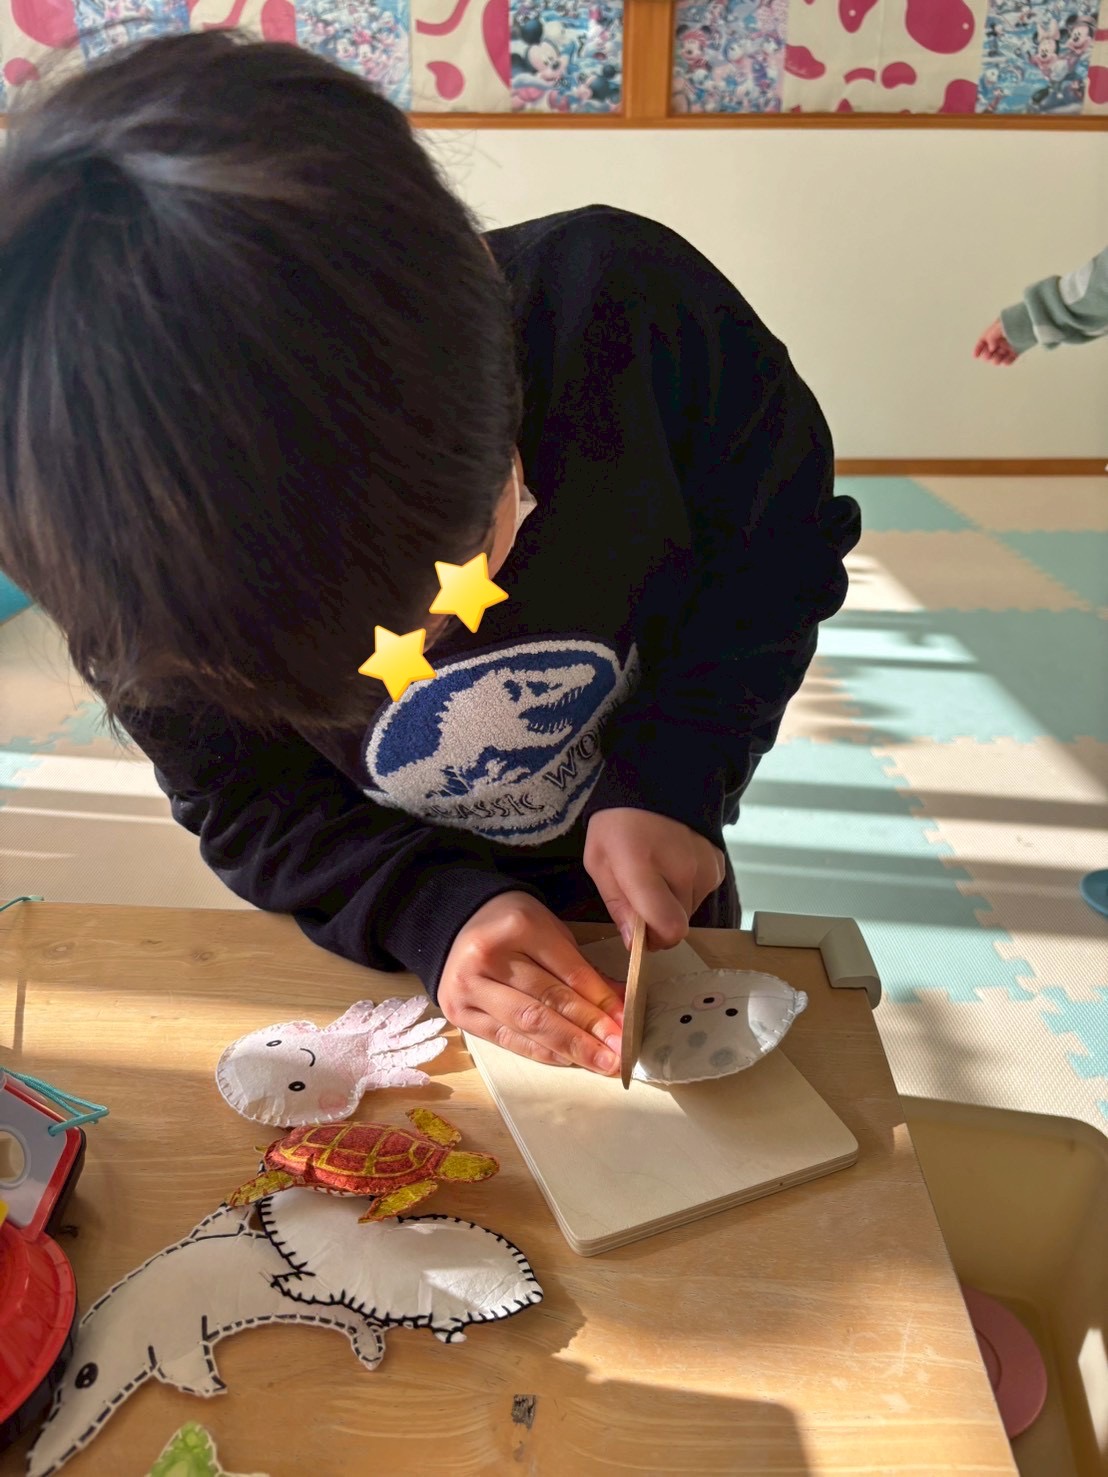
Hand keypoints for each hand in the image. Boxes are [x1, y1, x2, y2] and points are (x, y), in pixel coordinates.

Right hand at [438, 891, 623, 1073]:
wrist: (460, 924)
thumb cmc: (515, 927)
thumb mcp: (552, 934)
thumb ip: (583, 970)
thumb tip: (619, 1009)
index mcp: (519, 926)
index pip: (568, 972)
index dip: (600, 1002)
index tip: (625, 1025)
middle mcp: (488, 957)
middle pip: (547, 1002)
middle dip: (588, 1031)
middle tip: (618, 1053)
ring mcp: (469, 986)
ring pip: (527, 1024)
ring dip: (569, 1048)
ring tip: (599, 1063)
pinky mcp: (459, 1012)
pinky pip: (507, 1039)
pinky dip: (541, 1051)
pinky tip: (566, 1060)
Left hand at [584, 808, 725, 951]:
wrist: (656, 782)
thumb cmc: (618, 824)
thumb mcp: (599, 862)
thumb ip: (617, 904)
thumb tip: (634, 943)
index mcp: (643, 867)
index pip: (669, 926)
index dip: (655, 939)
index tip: (641, 933)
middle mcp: (682, 869)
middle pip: (678, 924)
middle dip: (658, 921)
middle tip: (642, 897)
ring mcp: (705, 866)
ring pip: (690, 910)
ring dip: (673, 903)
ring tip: (657, 874)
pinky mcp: (718, 864)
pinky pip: (702, 894)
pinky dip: (687, 889)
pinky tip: (674, 865)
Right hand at [974, 319, 1018, 365]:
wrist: (1032, 320)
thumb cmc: (1016, 319)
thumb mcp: (999, 326)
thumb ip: (991, 337)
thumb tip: (990, 348)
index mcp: (995, 331)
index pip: (983, 340)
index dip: (978, 348)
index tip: (975, 356)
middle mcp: (1001, 338)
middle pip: (990, 350)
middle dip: (987, 355)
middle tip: (988, 356)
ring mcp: (1009, 344)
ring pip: (999, 355)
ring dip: (996, 360)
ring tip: (997, 360)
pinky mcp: (1018, 349)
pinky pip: (1011, 358)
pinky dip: (1007, 361)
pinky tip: (1005, 362)